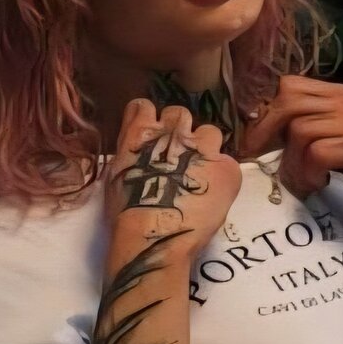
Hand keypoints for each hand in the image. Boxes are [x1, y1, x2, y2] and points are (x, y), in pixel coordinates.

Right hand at [106, 99, 241, 258]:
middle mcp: (173, 131)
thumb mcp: (115, 177)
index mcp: (140, 132)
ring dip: (204, 149)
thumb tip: (139, 154)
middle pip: (179, 113)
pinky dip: (221, 176)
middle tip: (176, 157)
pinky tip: (212, 195)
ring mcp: (203, 148)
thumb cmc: (125, 215)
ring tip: (199, 175)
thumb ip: (130, 155)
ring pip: (210, 132)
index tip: (150, 136)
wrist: (153, 237)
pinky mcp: (228, 168)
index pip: (144, 106)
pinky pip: (228, 163)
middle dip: (178, 131)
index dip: (148, 121)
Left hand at [240, 75, 342, 208]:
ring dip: (292, 163)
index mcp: (340, 95)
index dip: (264, 112)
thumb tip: (269, 139)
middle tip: (258, 159)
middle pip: (287, 102)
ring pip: (300, 131)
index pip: (288, 86)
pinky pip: (320, 153)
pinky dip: (310, 173)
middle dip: (264, 133)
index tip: (255, 140)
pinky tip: (319, 183)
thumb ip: (313, 130)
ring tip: (302, 180)